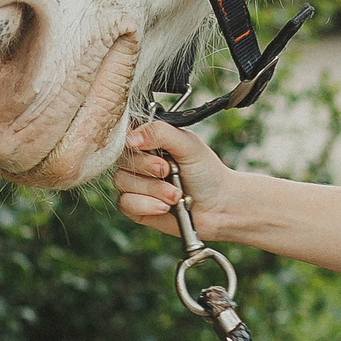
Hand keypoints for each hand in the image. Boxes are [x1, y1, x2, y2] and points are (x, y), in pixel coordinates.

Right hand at [114, 119, 236, 237]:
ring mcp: (136, 184)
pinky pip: (126, 204)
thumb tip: (131, 138)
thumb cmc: (207, 173)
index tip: (156, 152)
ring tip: (175, 195)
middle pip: (121, 160)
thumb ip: (160, 133)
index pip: (125, 135)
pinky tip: (165, 207)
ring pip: (122, 183)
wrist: (219, 206)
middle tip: (168, 172)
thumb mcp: (188, 145)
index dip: (135, 144)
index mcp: (150, 141)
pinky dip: (147, 206)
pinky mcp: (136, 207)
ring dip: (153, 190)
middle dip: (147, 168)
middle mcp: (140, 161)